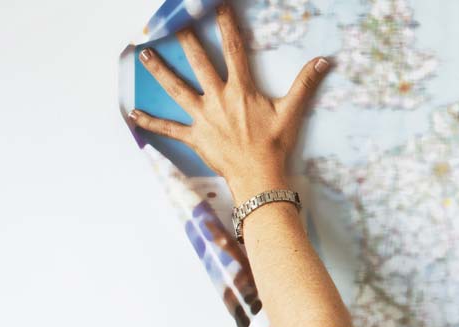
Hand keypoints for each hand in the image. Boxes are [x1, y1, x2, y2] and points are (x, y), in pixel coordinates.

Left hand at [130, 4, 329, 200]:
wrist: (259, 177)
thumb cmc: (275, 145)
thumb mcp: (292, 112)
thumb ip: (305, 84)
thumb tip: (324, 61)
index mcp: (241, 90)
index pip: (234, 50)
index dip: (227, 26)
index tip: (219, 8)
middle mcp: (218, 98)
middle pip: (199, 63)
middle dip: (186, 40)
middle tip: (174, 22)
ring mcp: (203, 117)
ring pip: (177, 89)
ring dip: (160, 71)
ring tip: (145, 54)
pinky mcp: (194, 136)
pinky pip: (169, 128)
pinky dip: (151, 122)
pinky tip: (133, 114)